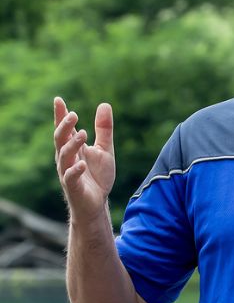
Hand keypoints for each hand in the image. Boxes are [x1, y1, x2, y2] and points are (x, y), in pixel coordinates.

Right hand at [54, 97, 115, 221]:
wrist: (97, 202)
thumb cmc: (97, 175)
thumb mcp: (105, 149)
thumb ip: (104, 129)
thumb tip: (104, 104)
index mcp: (73, 147)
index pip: (65, 129)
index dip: (60, 115)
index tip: (58, 100)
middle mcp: (66, 158)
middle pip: (60, 139)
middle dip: (64, 127)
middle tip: (73, 114)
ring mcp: (67, 171)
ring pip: (64, 156)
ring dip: (72, 144)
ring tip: (83, 134)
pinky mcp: (72, 186)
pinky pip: (70, 177)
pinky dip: (75, 170)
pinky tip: (82, 164)